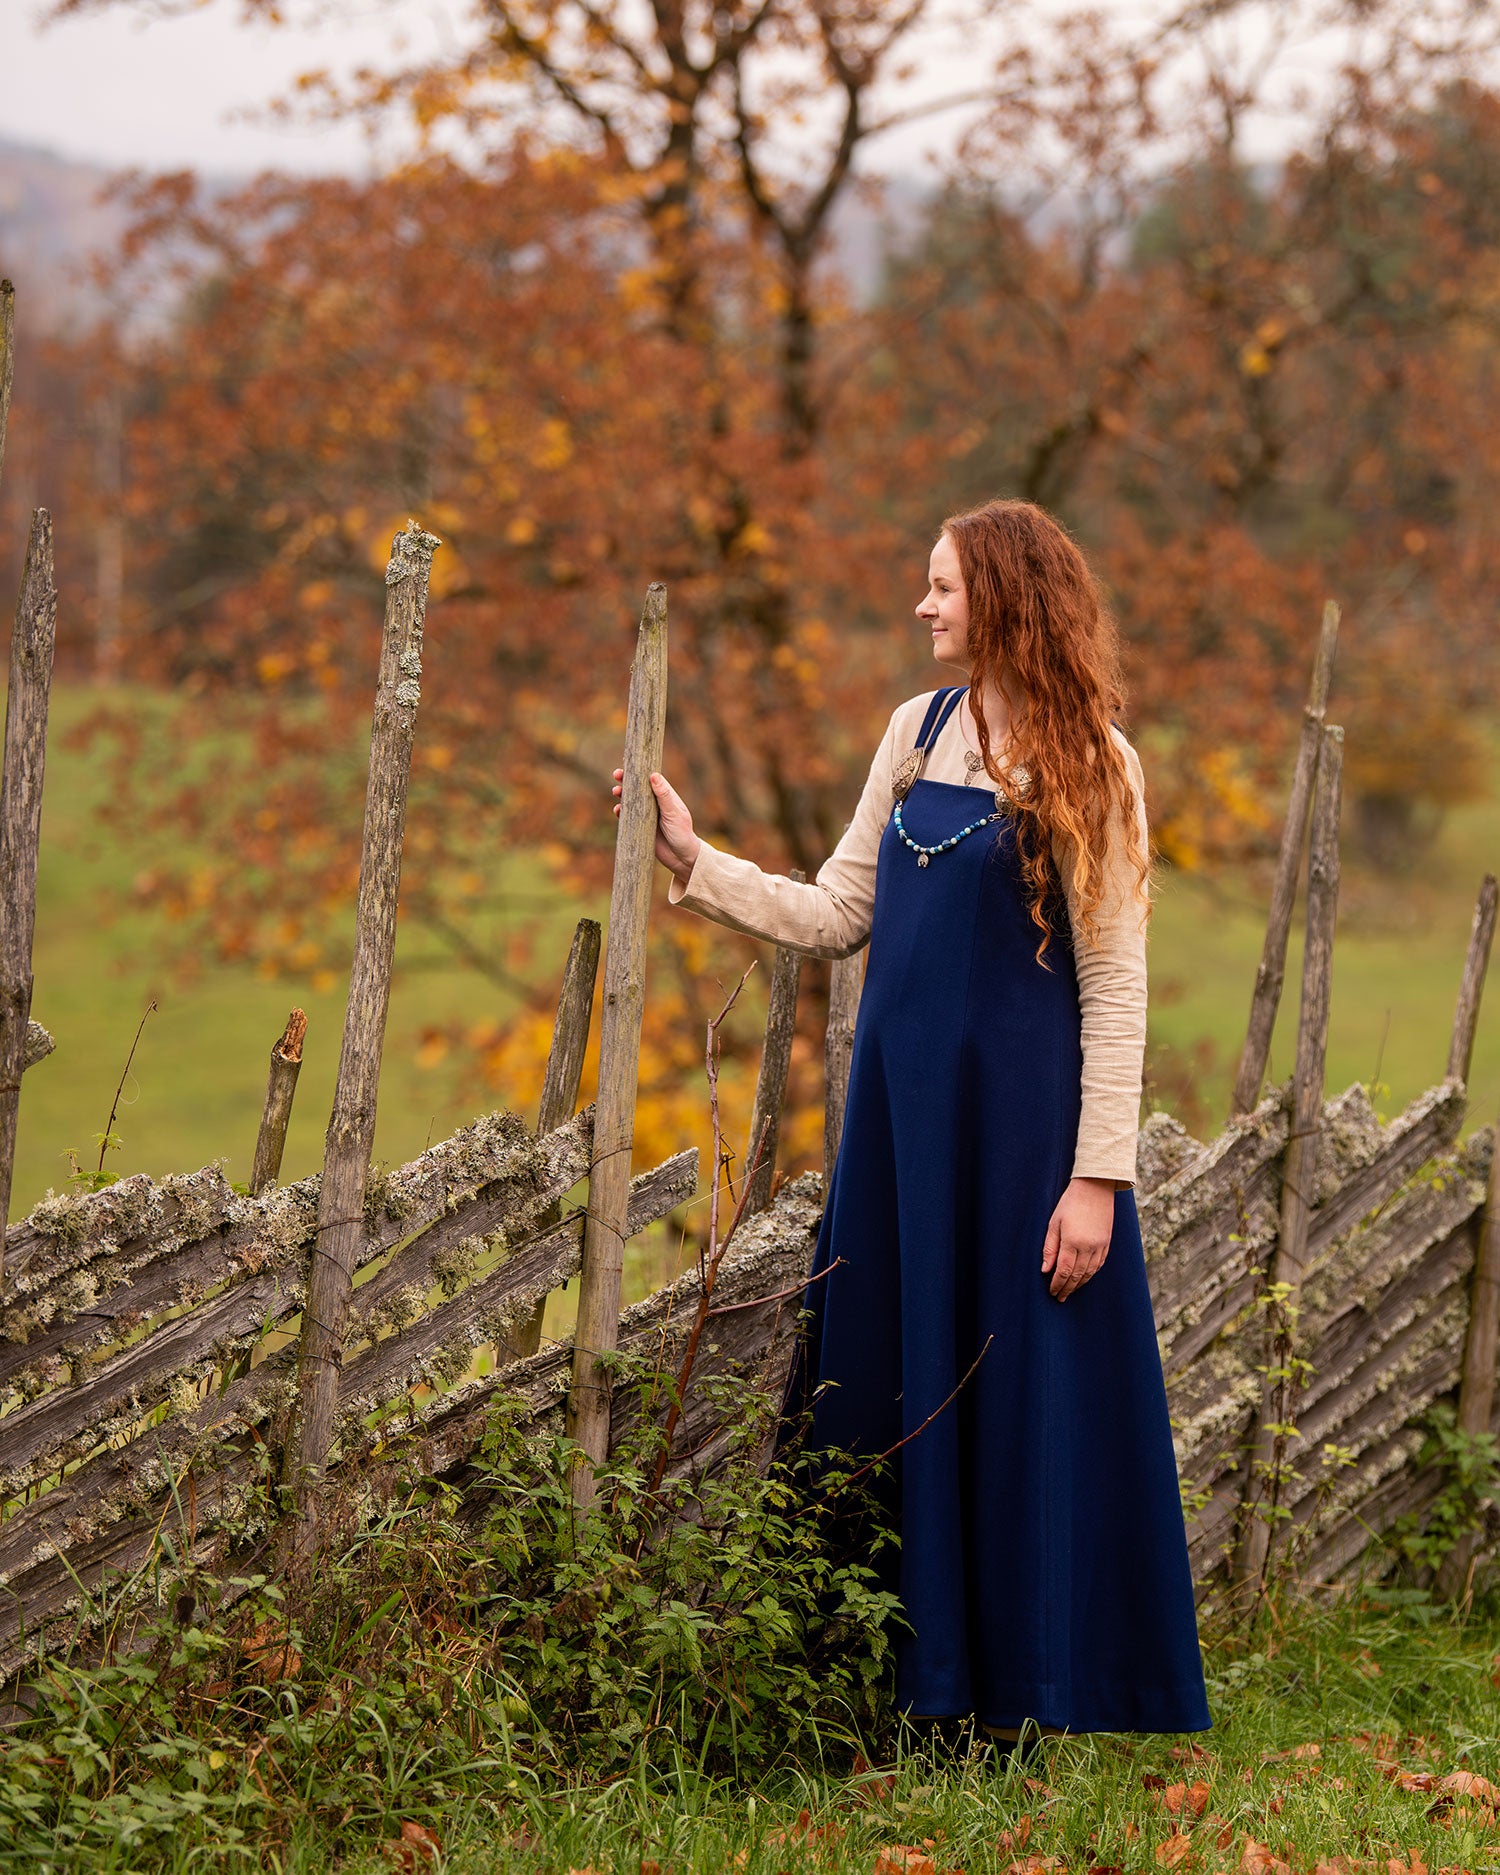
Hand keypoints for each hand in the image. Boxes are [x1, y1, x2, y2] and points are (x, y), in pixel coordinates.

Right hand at [612, 767, 701, 884]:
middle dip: (626, 781)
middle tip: (616, 775)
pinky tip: (617, 810)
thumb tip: (654, 775)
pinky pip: (627, 818)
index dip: (639, 771)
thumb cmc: (682, 833)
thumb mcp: (674, 813)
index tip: (629, 762)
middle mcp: (654, 804)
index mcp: (665, 797)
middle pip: (638, 788)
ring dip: (622, 795)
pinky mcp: (640, 828)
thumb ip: (664, 796)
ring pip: (630, 801)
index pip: (650, 779)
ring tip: (616, 792)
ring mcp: (646, 816)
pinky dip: (621, 813)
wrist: (681, 858)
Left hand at [1040, 1176, 1118, 1300]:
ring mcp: (1100, 1245)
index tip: (1052, 1292)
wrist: (1095, 1188)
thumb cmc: (1070, 1203)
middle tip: (1060, 1298)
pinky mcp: (1107, 1242)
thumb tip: (1045, 1270)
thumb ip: (1050, 1247)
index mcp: (1073, 1241)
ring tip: (1070, 1291)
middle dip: (1068, 1288)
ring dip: (1080, 1284)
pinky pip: (1100, 1264)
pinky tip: (1085, 1278)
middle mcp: (1089, 1247)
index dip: (1057, 1284)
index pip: (1064, 1271)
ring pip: (1090, 1272)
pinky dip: (1091, 1274)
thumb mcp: (1054, 1223)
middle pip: (1078, 1275)